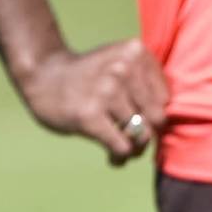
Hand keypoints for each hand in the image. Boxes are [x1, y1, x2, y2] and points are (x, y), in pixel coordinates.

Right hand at [13, 37, 170, 165]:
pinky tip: (113, 159)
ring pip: (141, 135)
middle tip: (134, 141)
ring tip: (122, 149)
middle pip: (157, 118)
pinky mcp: (89, 115)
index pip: (165, 97)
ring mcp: (106, 91)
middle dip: (148, 134)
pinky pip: (122, 147)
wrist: (42, 76)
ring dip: (133, 149)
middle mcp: (124, 68)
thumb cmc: (89, 76)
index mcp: (136, 52)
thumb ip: (146, 84)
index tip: (139, 121)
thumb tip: (168, 125)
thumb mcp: (120, 63)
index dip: (153, 114)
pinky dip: (120, 158)